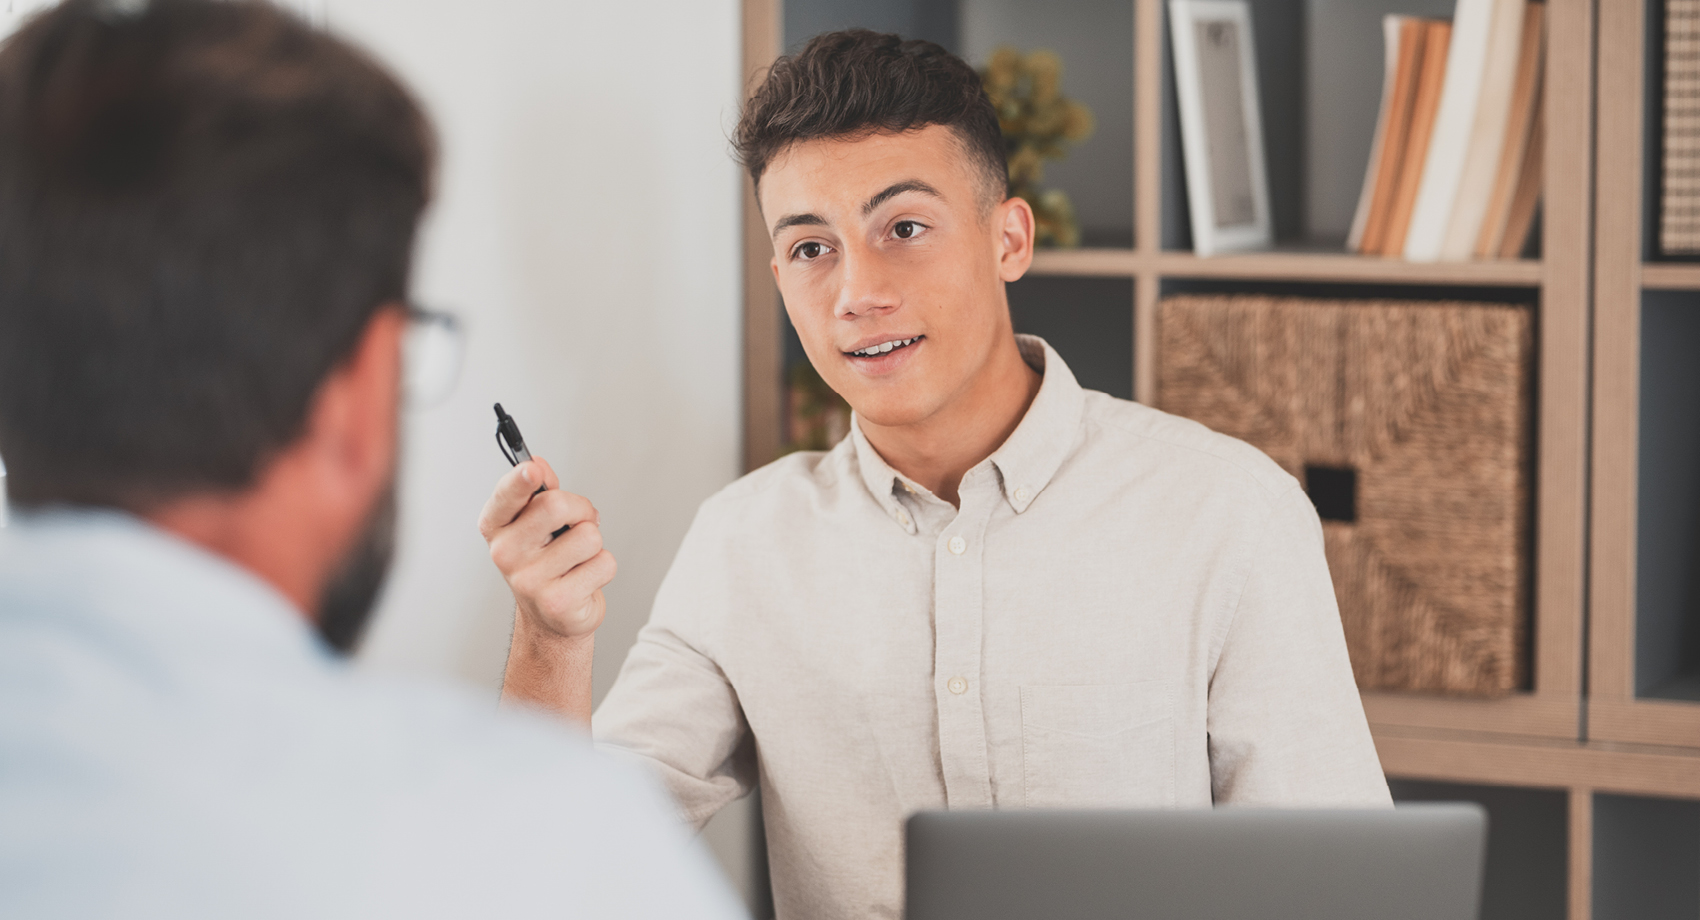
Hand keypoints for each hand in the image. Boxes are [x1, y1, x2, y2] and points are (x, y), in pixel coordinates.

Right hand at [478, 458, 615, 639]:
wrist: (551, 617)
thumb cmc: (546, 562)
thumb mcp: (536, 524)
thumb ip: (539, 492)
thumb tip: (538, 464)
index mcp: (497, 527)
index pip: (505, 495)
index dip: (520, 480)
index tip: (533, 470)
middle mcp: (505, 554)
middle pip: (556, 506)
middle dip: (581, 509)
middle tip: (578, 524)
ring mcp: (530, 581)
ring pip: (589, 536)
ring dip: (594, 544)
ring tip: (577, 559)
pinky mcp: (558, 602)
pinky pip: (604, 564)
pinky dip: (602, 568)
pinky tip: (583, 579)